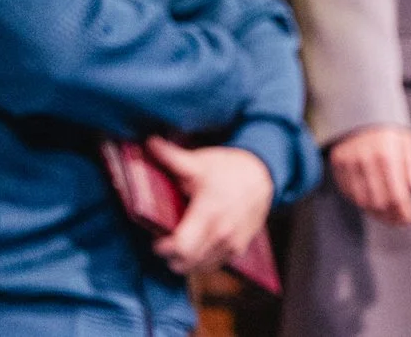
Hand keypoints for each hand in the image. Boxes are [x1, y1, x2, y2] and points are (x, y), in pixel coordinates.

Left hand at [145, 139, 274, 276]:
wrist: (262, 173)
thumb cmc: (227, 167)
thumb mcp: (199, 161)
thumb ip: (171, 156)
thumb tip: (149, 142)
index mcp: (209, 211)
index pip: (182, 247)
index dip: (164, 248)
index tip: (157, 239)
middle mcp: (223, 231)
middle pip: (188, 263)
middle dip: (172, 258)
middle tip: (166, 244)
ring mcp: (233, 243)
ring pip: (201, 267)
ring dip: (187, 262)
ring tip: (180, 246)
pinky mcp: (240, 249)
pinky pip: (215, 265)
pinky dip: (202, 261)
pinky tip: (198, 247)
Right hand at [330, 124, 410, 226]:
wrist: (358, 104)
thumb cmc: (386, 125)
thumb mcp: (406, 140)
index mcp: (388, 154)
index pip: (397, 195)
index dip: (404, 213)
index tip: (409, 219)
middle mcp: (367, 160)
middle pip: (379, 202)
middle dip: (391, 216)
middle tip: (399, 221)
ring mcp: (350, 163)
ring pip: (362, 201)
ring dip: (376, 213)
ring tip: (386, 215)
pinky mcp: (338, 164)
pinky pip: (348, 192)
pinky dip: (360, 202)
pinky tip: (370, 203)